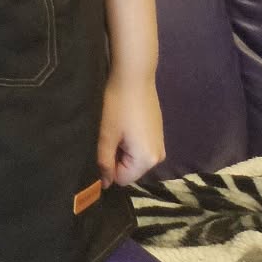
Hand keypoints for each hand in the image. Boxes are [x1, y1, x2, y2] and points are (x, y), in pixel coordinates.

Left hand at [98, 72, 164, 186]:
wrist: (134, 77)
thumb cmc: (117, 106)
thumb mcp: (106, 135)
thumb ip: (104, 162)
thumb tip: (105, 184)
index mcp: (147, 160)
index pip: (122, 179)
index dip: (108, 167)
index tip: (101, 148)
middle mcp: (159, 156)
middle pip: (130, 170)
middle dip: (116, 157)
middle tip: (108, 135)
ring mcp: (160, 144)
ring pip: (133, 158)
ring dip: (121, 148)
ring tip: (115, 128)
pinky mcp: (158, 133)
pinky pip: (140, 147)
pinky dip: (129, 140)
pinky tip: (123, 123)